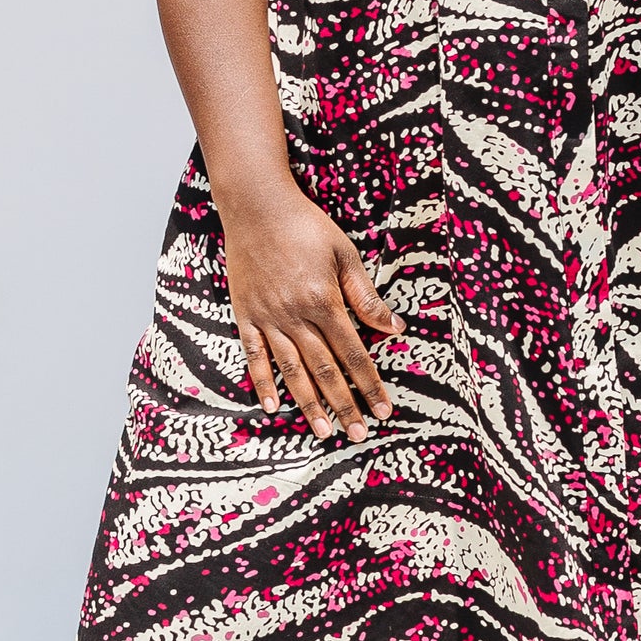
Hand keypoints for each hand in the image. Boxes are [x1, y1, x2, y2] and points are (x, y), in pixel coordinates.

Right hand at [216, 178, 400, 441]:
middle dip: (345, 405)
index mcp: (325, 301)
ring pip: (292, 371)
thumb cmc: (305, 226)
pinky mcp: (245, 315)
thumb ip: (366, 296)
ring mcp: (268, 318)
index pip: (354, 354)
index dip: (370, 385)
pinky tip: (272, 406)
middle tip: (357, 434)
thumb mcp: (345, 254)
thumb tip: (394, 328)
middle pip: (325, 370)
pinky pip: (254, 356)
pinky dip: (262, 382)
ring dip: (309, 404)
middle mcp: (296, 316)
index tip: (383, 410)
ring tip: (324, 431)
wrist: (256, 206)